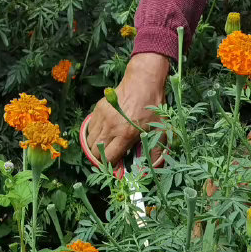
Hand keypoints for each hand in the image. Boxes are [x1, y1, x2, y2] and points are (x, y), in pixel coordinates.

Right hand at [83, 52, 168, 167]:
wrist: (143, 80)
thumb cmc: (153, 106)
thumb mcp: (161, 130)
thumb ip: (156, 153)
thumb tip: (150, 171)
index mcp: (125, 134)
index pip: (108, 158)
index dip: (111, 166)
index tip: (116, 167)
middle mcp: (110, 126)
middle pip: (95, 152)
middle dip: (101, 159)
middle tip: (110, 157)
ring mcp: (102, 117)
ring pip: (90, 141)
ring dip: (96, 147)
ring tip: (107, 146)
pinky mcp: (98, 109)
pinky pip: (90, 128)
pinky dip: (94, 134)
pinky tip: (105, 133)